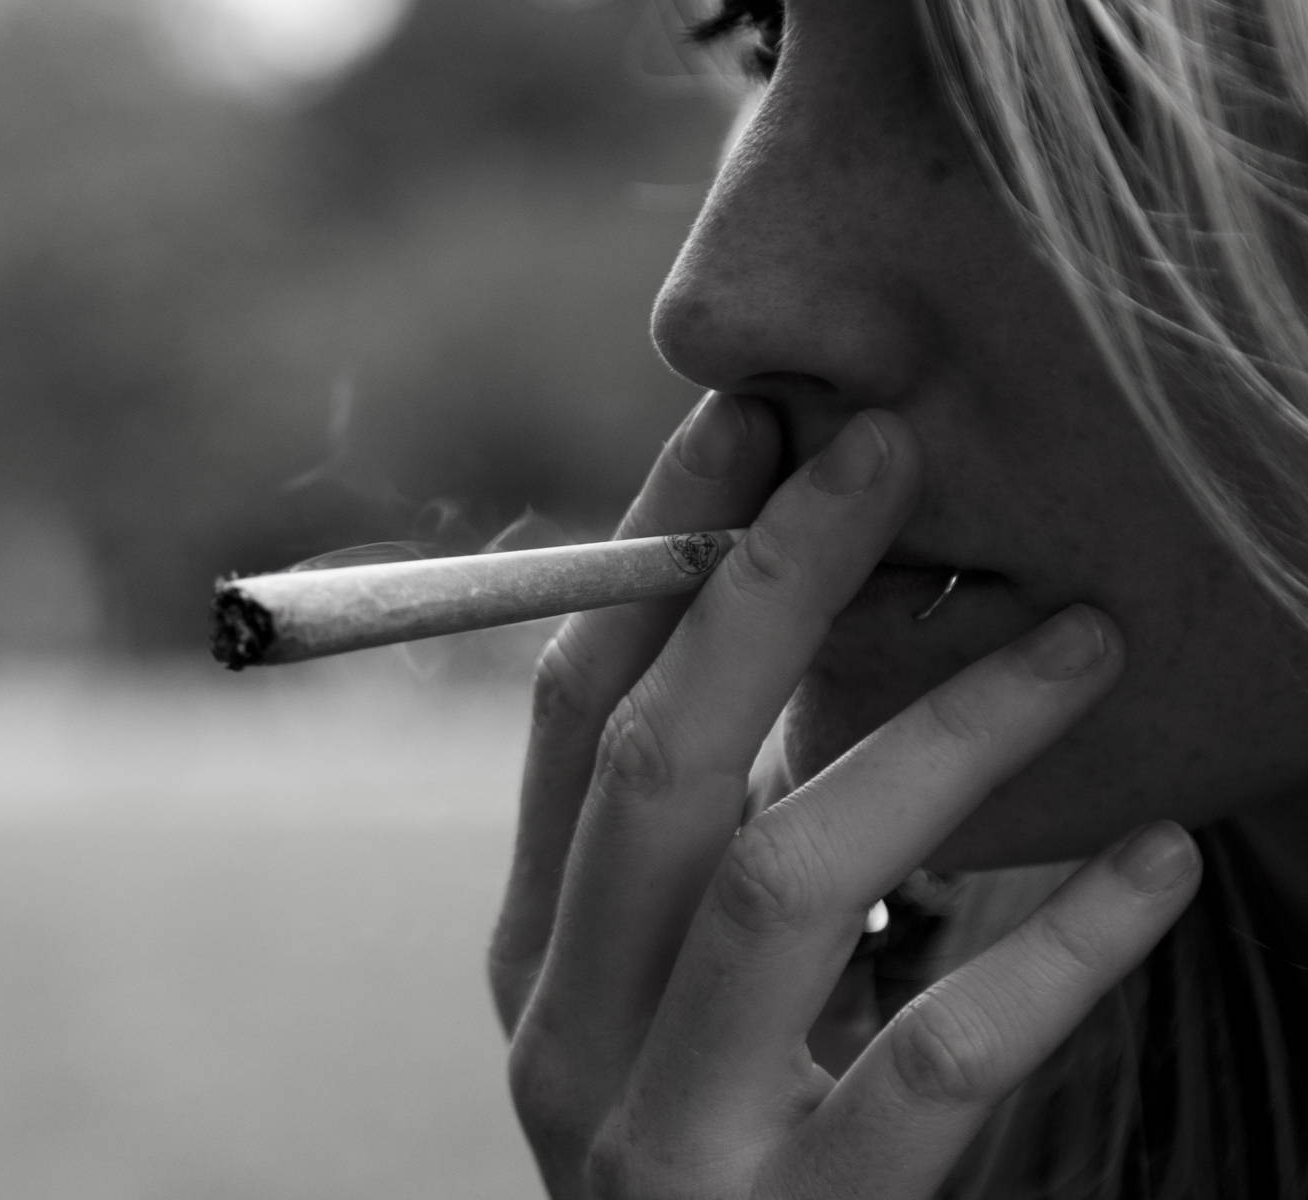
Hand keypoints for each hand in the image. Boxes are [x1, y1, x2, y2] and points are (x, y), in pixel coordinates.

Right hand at [487, 394, 1201, 1198]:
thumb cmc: (720, 1147)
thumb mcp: (660, 1003)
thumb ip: (687, 854)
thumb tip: (774, 619)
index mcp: (533, 957)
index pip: (569, 712)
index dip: (653, 554)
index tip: (753, 422)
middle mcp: (563, 1036)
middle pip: (655, 765)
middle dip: (769, 588)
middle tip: (889, 450)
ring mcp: (661, 1142)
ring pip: (780, 882)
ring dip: (941, 737)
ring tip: (1082, 640)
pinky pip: (933, 1061)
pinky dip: (1054, 948)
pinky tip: (1153, 859)